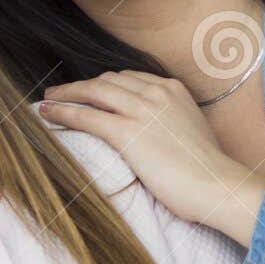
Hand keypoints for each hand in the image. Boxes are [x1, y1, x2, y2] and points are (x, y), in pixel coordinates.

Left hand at [38, 71, 264, 244]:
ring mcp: (142, 110)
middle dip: (82, 86)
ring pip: (93, 92)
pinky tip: (47, 115)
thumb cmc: (207, 170)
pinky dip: (63, 113)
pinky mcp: (128, 132)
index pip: (129, 78)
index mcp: (173, 89)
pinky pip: (87, 116)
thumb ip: (172, 121)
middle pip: (107, 80)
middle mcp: (156, 92)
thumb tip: (155, 132)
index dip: (104, 84)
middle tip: (61, 93)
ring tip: (48, 101)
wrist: (217, 185)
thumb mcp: (192, 131)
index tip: (90, 91)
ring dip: (66, 94)